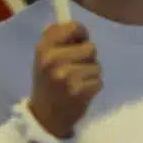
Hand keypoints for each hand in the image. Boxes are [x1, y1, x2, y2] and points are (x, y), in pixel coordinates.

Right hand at [29, 21, 101, 138]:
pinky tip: (81, 93)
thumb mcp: (44, 57)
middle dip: (87, 58)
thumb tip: (78, 26)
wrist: (45, 116)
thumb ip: (57, 39)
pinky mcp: (79, 91)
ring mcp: (66, 76)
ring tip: (77, 82)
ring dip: (91, 74)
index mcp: (44, 48)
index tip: (79, 42)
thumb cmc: (48, 82)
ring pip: (96, 65)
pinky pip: (99, 81)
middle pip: (90, 48)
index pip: (73, 27)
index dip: (81, 34)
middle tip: (75, 69)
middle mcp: (53, 60)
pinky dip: (93, 87)